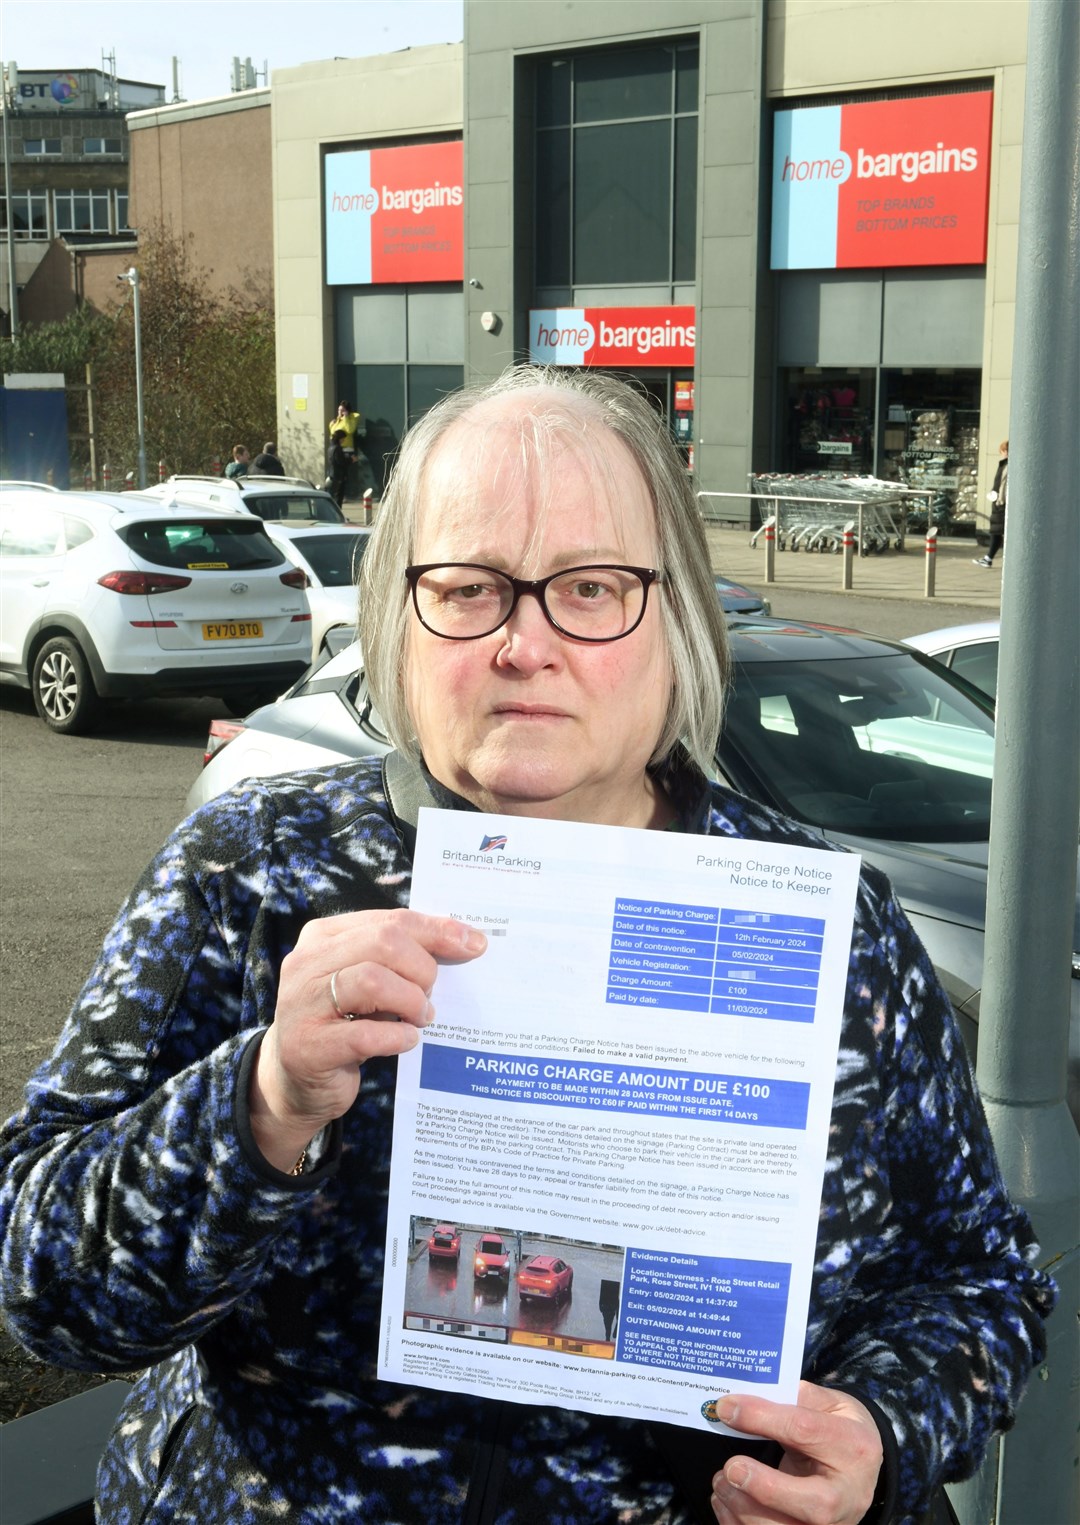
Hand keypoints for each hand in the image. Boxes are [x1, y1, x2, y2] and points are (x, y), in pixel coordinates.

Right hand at [250, 910, 486, 1170]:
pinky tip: (407, 1041)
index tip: (473, 944)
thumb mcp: (364, 979)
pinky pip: (365, 1034)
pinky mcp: (308, 1047)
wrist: (296, 1081)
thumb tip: (464, 941)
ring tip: (422, 1017)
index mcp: (324, 936)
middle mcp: (307, 963)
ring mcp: (302, 1004)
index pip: (391, 920)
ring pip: (372, 980)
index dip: (436, 930)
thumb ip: (398, 956)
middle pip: (383, 943)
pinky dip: (398, 1037)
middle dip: (422, 968)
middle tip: (431, 995)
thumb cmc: (344, 1022)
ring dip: (411, 1001)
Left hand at [710, 1382, 882, 1524]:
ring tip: (722, 1481)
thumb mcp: (831, 1404)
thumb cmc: (840, 1430)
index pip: (803, 1430)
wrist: (861, 1469)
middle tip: (730, 1468)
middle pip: (813, 1504)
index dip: (760, 1417)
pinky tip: (725, 1502)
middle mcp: (849, 1495)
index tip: (726, 1408)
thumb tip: (752, 1397)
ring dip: (744, 1509)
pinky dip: (740, 1524)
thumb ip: (797, 1397)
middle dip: (764, 1487)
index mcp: (853, 1447)